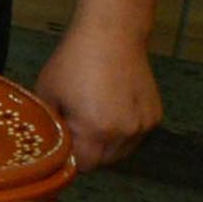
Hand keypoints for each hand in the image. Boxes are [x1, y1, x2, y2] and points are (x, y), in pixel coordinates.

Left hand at [36, 20, 161, 169]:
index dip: (70, 158)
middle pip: (103, 162)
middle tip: (75, 129)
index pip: (83, 166)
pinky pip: (136, 136)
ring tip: (94, 116)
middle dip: (88, 152)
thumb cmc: (74, 61)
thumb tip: (51, 144)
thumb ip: (50, 125)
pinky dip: (124, 131)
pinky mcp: (155, 116)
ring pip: (121, 151)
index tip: (63, 145)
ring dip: (107, 144)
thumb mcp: (47, 93)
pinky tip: (112, 109)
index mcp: (96, 130)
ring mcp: (143, 126)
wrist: (111, 35)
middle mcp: (124, 132)